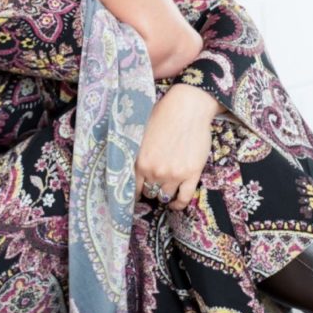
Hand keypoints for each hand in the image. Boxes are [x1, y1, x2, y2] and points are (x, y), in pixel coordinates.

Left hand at [134, 84, 215, 210]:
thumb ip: (133, 151)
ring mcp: (174, 175)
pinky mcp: (192, 174)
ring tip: (163, 191)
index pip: (133, 187)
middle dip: (150, 189)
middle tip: (152, 186)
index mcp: (139, 161)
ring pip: (165, 196)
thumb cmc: (162, 115)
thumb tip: (120, 156)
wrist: (187, 108)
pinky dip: (179, 204)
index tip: (136, 192)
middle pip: (149, 192)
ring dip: (163, 195)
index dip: (134, 191)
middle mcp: (155, 171)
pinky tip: (176, 203)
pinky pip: (184, 198)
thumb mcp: (139, 133)